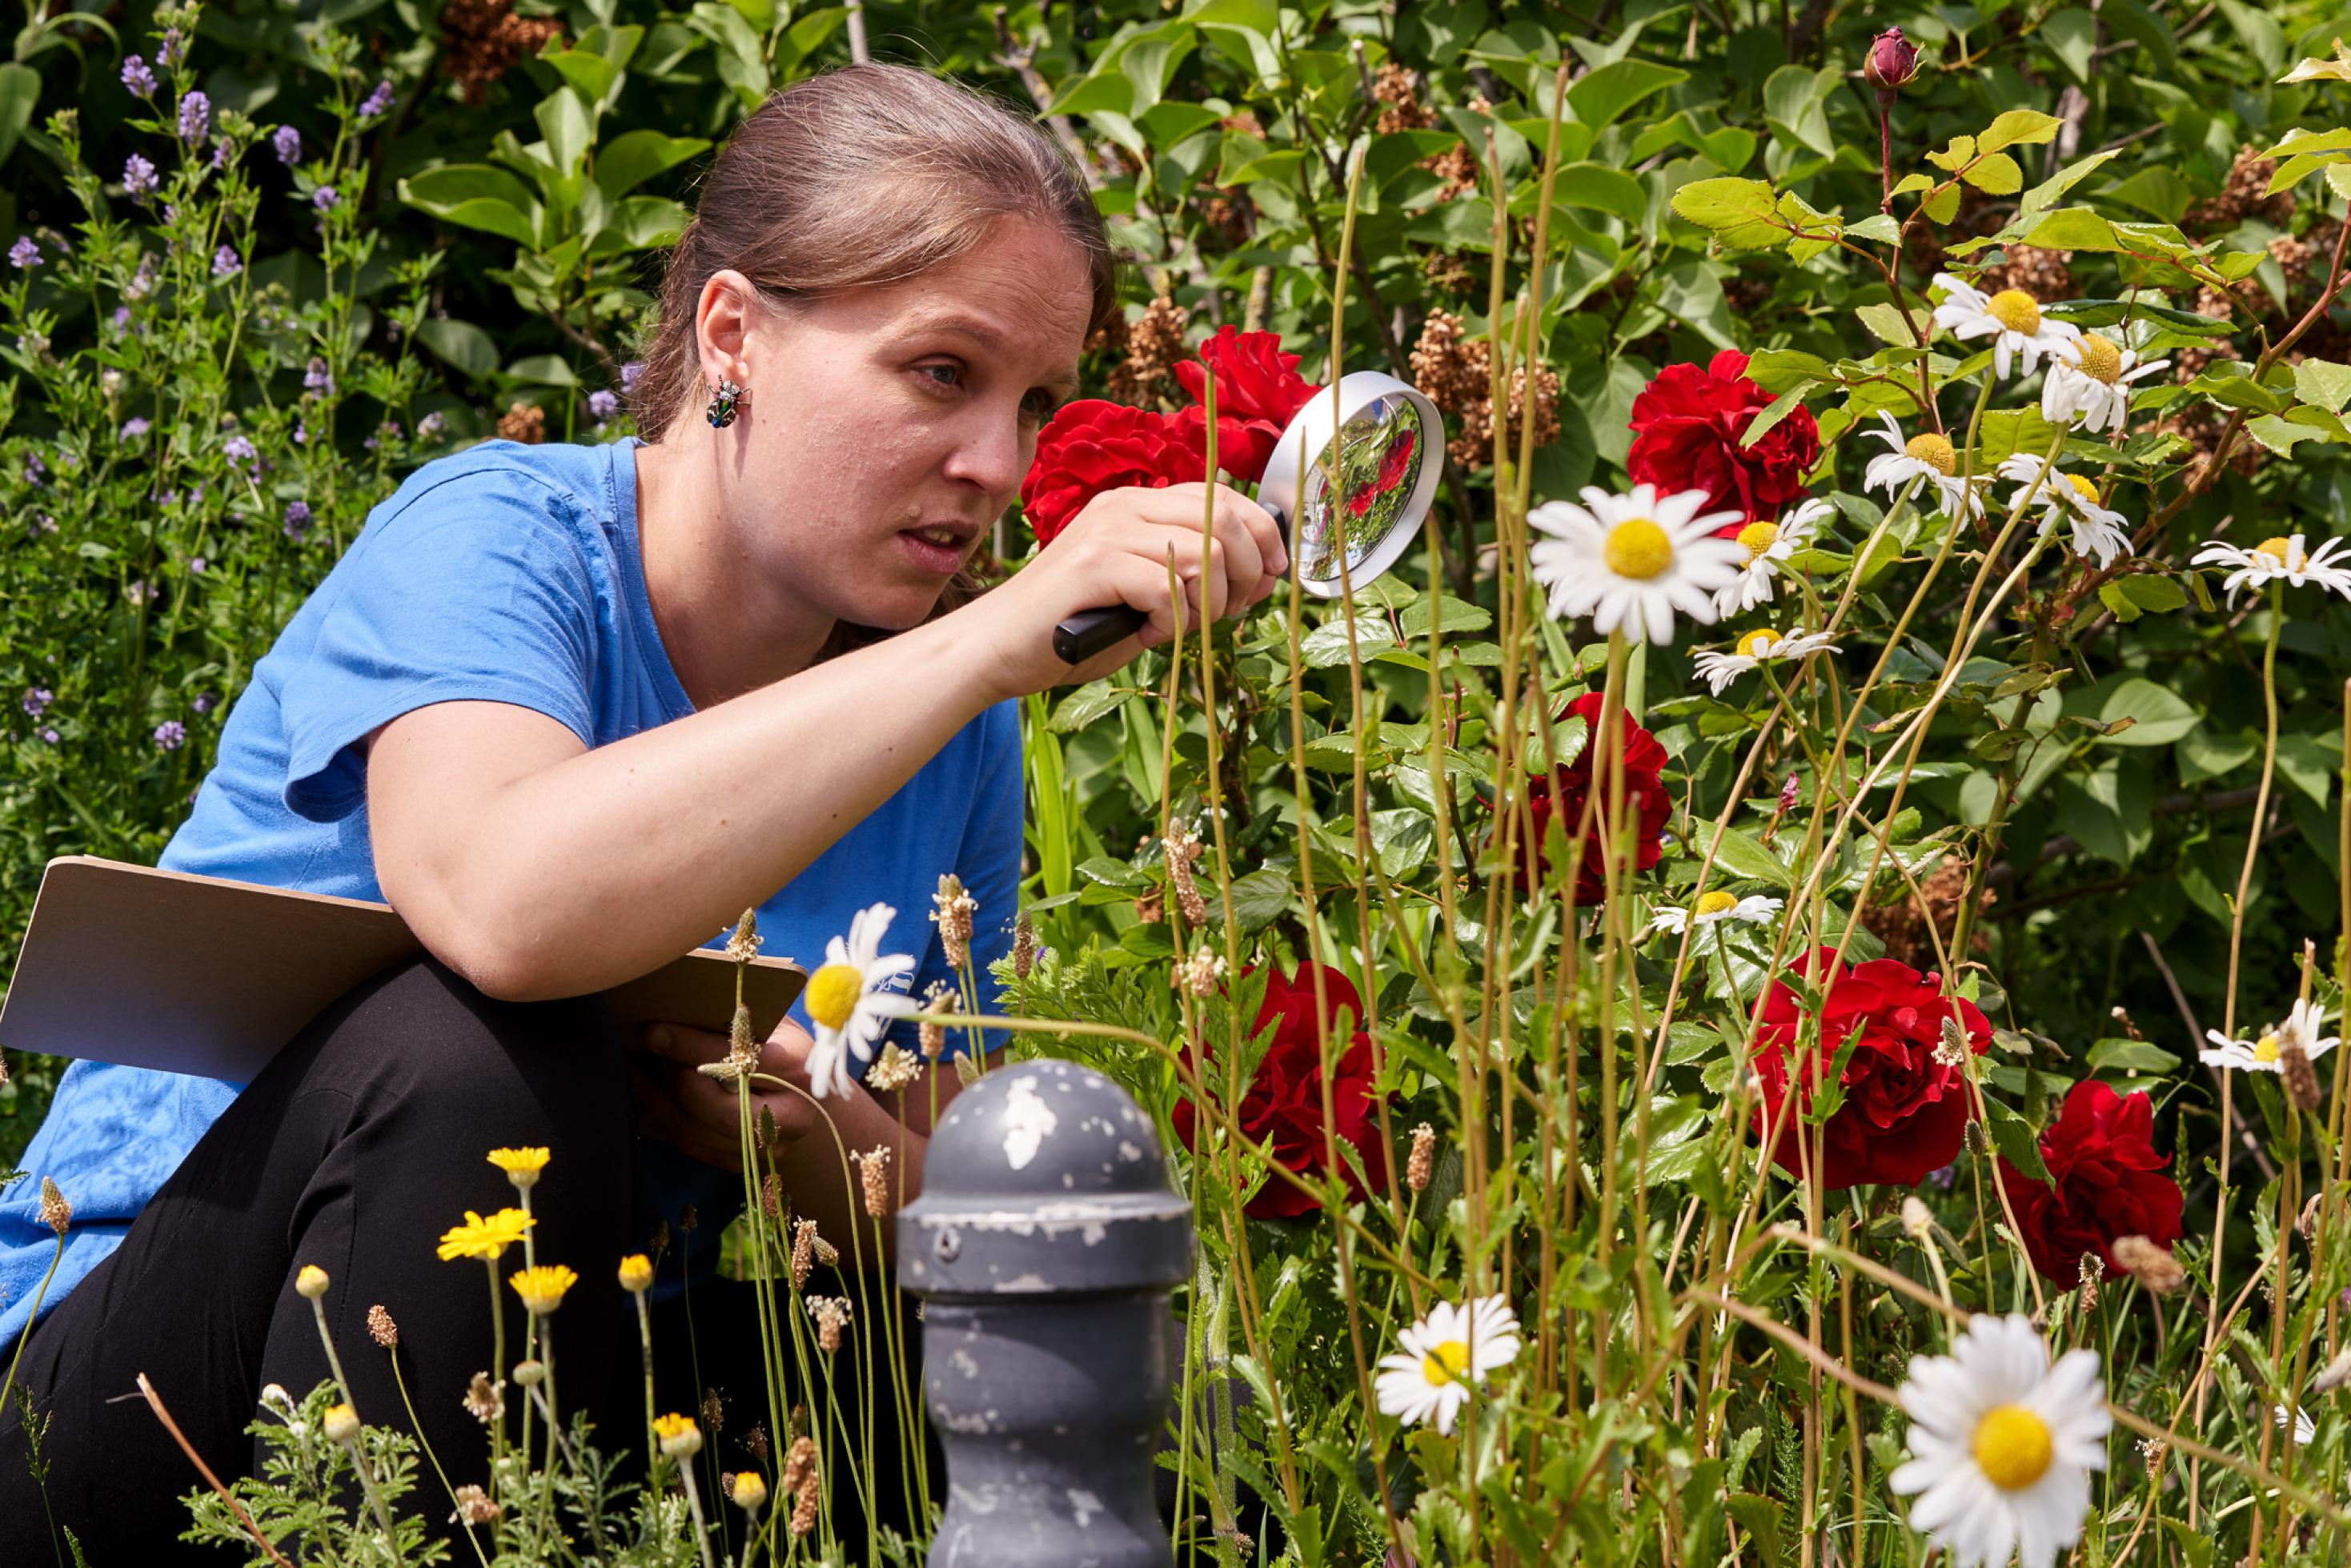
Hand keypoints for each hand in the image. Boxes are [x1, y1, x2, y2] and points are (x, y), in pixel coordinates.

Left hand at [630, 1017, 833, 1171]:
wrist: (811, 1107)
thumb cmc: (785, 1052)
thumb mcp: (776, 1026)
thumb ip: (743, 1019)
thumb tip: (686, 998)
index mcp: (798, 1071)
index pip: (741, 1060)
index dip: (693, 1047)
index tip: (655, 1031)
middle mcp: (790, 1116)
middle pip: (726, 1111)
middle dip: (680, 1084)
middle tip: (654, 1055)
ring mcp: (766, 1146)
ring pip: (701, 1134)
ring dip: (661, 1102)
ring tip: (638, 1071)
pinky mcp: (740, 1163)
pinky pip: (691, 1146)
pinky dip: (662, 1119)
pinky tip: (644, 1093)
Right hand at [967, 481, 1287, 695]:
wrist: (998, 647)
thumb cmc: (1074, 626)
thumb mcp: (1147, 594)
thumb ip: (1195, 577)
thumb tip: (1262, 576)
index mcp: (1138, 504)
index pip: (1224, 498)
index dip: (1263, 537)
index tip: (1270, 578)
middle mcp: (1124, 505)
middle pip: (1225, 521)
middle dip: (1248, 576)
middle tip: (1225, 614)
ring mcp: (1107, 530)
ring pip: (1206, 556)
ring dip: (1206, 606)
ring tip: (1172, 628)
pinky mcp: (1093, 563)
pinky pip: (1168, 590)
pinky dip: (1169, 624)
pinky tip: (1142, 635)